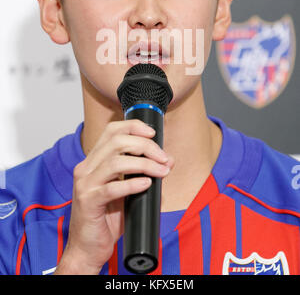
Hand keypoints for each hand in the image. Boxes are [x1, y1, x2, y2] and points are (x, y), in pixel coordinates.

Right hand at [54, 119, 173, 274]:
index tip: (153, 133)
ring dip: (144, 164)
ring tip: (161, 171)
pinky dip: (132, 184)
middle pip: (117, 141)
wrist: (87, 248)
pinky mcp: (88, 202)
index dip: (133, 126)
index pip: (112, 130)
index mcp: (94, 160)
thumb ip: (144, 173)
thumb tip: (168, 160)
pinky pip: (112, 188)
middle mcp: (86, 167)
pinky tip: (146, 184)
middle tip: (163, 158)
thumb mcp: (127, 191)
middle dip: (145, 146)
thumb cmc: (106, 219)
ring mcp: (85, 184)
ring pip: (116, 161)